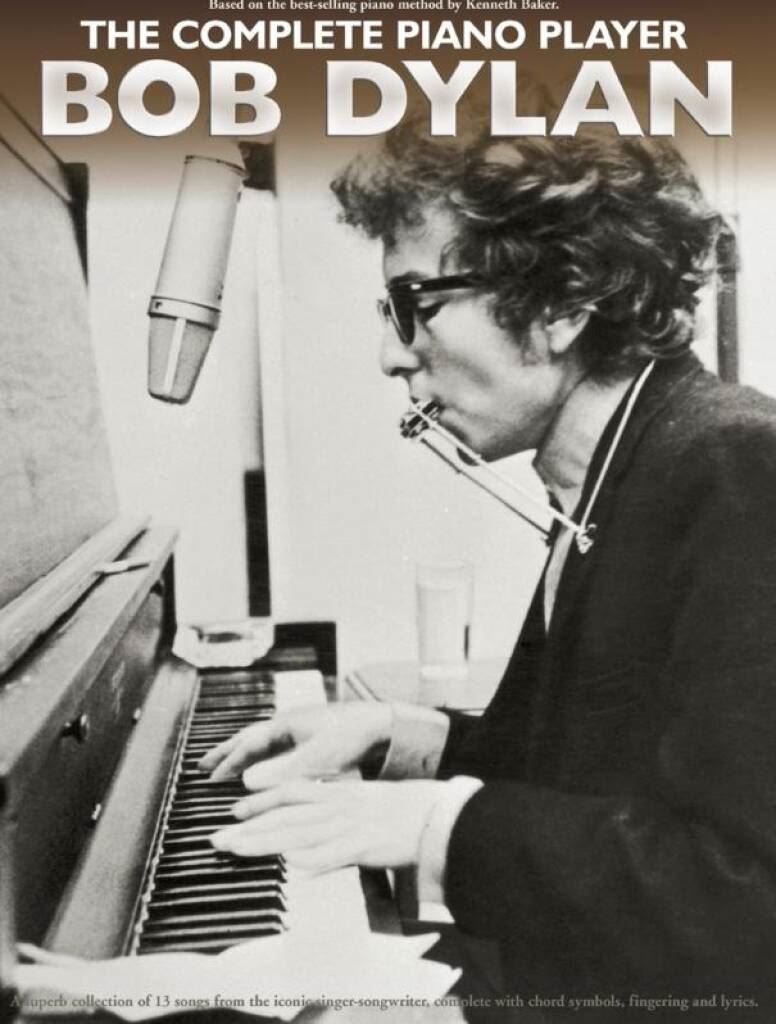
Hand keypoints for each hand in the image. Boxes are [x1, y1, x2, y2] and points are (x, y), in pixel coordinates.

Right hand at [198, 702, 392, 787]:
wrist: (383, 725)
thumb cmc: (353, 737)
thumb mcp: (316, 757)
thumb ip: (282, 771)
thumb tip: (246, 781)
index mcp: (285, 723)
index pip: (248, 743)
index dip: (228, 762)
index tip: (210, 779)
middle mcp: (289, 723)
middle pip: (250, 737)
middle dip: (226, 752)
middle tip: (202, 765)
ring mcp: (300, 729)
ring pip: (263, 742)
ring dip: (243, 755)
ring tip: (227, 767)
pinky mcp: (313, 738)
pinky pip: (278, 748)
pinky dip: (263, 758)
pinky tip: (264, 770)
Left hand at [210, 779, 442, 871]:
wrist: (436, 813)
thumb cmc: (404, 810)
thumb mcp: (364, 802)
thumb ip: (336, 809)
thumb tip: (313, 825)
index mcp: (338, 794)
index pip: (291, 793)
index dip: (261, 801)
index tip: (235, 811)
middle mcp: (338, 807)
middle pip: (286, 816)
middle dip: (249, 827)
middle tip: (218, 838)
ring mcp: (350, 826)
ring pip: (300, 833)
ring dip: (265, 842)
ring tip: (237, 850)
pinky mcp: (365, 846)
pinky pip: (335, 854)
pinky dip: (313, 860)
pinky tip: (291, 867)